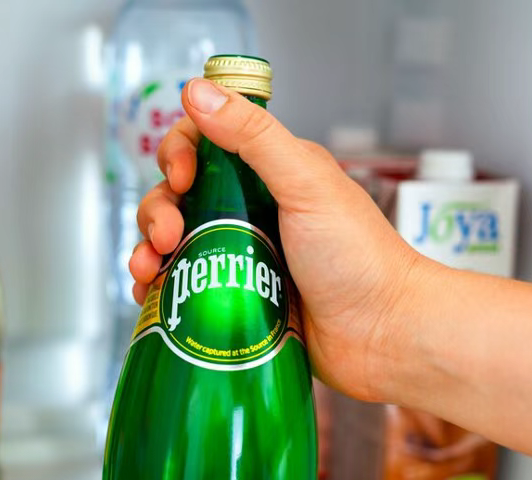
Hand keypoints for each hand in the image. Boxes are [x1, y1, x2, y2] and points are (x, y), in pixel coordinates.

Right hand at [129, 78, 432, 402]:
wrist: (383, 337)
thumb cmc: (359, 258)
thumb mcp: (306, 184)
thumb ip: (254, 137)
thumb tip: (198, 90)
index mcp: (271, 173)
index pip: (205, 144)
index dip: (180, 154)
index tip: (180, 178)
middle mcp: (252, 210)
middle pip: (180, 195)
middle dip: (159, 209)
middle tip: (167, 237)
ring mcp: (241, 256)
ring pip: (175, 241)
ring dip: (148, 248)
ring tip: (148, 270)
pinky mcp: (235, 299)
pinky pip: (183, 286)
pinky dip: (159, 287)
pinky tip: (149, 294)